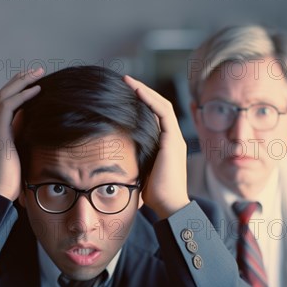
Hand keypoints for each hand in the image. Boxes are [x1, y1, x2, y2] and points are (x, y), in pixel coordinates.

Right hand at [0, 68, 44, 199]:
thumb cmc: (11, 179)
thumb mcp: (20, 152)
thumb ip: (22, 135)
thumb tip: (33, 123)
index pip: (3, 103)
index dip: (17, 90)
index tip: (34, 82)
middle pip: (1, 94)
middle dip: (19, 80)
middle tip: (37, 70)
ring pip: (3, 95)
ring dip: (21, 82)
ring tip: (38, 73)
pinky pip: (8, 106)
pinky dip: (22, 95)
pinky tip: (37, 90)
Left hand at [123, 75, 189, 218]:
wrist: (169, 205)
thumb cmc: (153, 195)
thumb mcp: (139, 172)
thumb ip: (132, 162)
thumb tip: (111, 162)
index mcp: (166, 145)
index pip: (155, 116)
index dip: (142, 103)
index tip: (125, 95)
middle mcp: (172, 138)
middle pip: (159, 106)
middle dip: (142, 92)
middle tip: (125, 81)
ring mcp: (174, 138)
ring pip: (162, 105)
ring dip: (145, 91)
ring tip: (128, 81)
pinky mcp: (173, 140)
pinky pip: (163, 112)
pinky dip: (150, 99)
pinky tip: (137, 91)